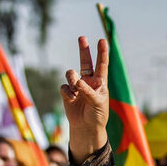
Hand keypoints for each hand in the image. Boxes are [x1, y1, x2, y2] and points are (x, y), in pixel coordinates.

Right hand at [61, 36, 109, 160]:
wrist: (86, 128)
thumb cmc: (97, 115)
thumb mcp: (97, 102)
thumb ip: (87, 90)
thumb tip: (75, 80)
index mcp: (100, 83)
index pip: (102, 65)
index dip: (102, 53)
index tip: (102, 40)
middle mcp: (88, 82)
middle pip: (85, 63)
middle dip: (83, 50)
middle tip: (82, 37)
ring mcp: (77, 87)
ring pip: (70, 74)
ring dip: (72, 78)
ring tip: (75, 86)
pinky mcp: (67, 93)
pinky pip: (64, 87)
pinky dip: (67, 93)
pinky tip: (72, 100)